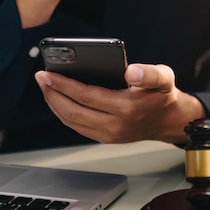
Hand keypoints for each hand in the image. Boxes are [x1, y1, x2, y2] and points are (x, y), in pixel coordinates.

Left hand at [34, 64, 206, 143]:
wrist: (168, 121)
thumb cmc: (163, 95)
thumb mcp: (164, 78)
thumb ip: (149, 73)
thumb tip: (130, 71)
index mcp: (126, 108)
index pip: (85, 95)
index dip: (63, 84)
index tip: (47, 73)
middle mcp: (115, 125)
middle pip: (73, 111)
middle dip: (53, 93)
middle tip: (41, 77)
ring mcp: (108, 134)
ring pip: (72, 121)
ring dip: (55, 103)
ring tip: (46, 86)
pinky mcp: (104, 137)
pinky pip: (77, 126)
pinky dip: (63, 112)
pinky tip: (58, 98)